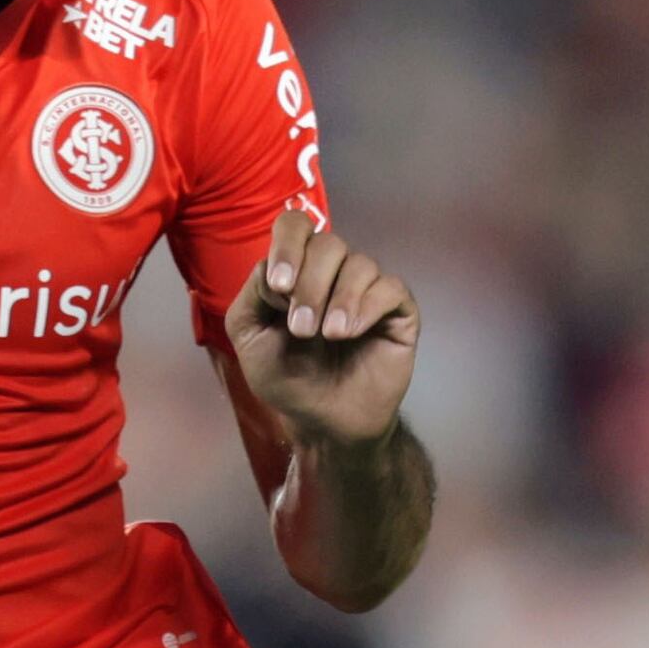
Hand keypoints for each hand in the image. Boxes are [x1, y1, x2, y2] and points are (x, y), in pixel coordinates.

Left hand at [225, 207, 417, 449]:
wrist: (324, 421)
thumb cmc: (287, 378)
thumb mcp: (250, 335)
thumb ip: (252, 294)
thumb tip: (273, 266)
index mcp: (297, 268)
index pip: (296, 226)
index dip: (288, 246)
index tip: (279, 286)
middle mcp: (335, 271)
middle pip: (329, 243)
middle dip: (311, 283)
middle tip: (301, 328)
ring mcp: (368, 290)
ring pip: (360, 264)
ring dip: (339, 298)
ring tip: (327, 336)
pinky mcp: (398, 312)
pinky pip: (390, 288)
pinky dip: (368, 306)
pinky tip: (350, 332)